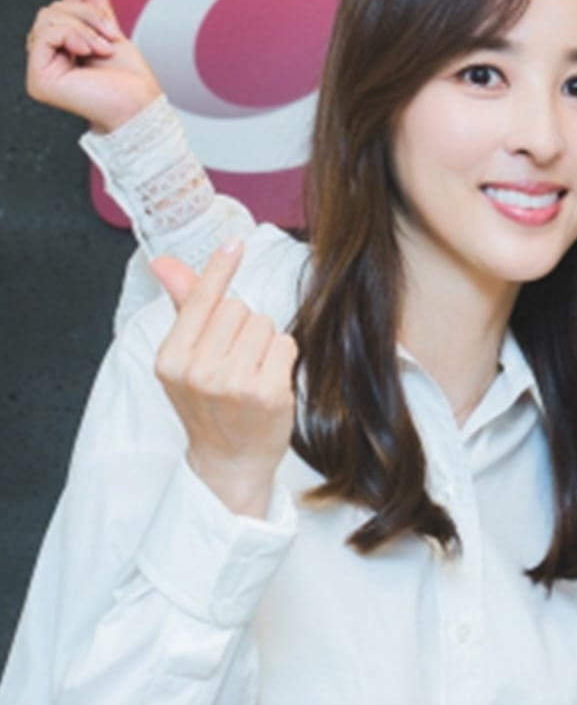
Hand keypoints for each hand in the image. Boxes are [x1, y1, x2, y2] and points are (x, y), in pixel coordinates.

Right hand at [25, 0, 162, 132]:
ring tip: (102, 48)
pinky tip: (86, 51)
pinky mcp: (38, 77)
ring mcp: (41, 66)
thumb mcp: (113, 32)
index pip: (65, 6)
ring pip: (49, 17)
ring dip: (83, 27)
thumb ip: (98, 4)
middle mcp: (49, 56)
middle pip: (54, 8)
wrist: (138, 106)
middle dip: (87, 14)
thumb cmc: (130, 80)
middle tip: (110, 36)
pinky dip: (71, 36)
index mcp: (67, 46)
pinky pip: (45, 34)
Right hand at [151, 243, 297, 516]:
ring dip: (264, 342)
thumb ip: (184, 307)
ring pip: (264, 323)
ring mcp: (233, 383)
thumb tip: (163, 261)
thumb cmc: (208, 405)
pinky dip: (282, 357)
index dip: (219, 270)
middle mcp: (198, 370)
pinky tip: (268, 382)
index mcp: (171, 359)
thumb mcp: (184, 360)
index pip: (199, 301)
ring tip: (250, 373)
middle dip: (242, 327)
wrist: (229, 461)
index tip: (235, 243)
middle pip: (238, 308)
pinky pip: (285, 344)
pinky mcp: (267, 392)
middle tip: (234, 361)